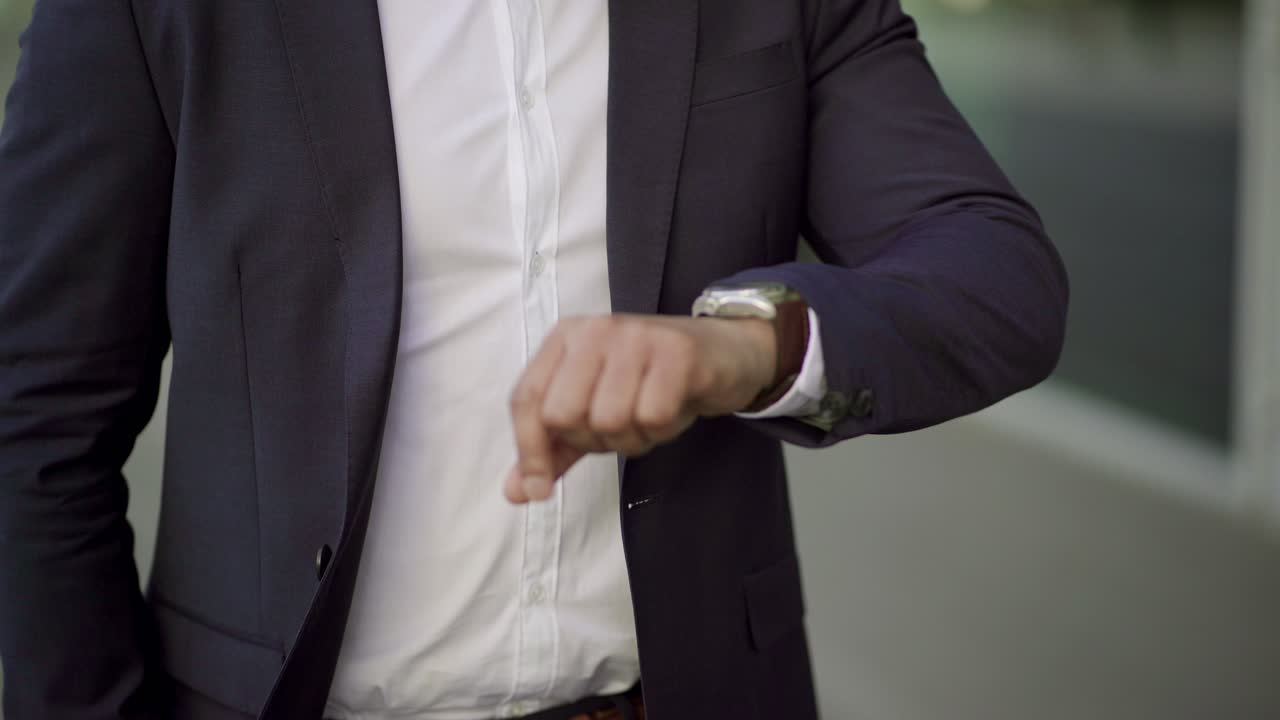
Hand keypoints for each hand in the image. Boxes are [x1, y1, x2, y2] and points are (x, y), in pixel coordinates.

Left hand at [504, 313, 776, 503]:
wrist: (725, 352)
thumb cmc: (651, 382)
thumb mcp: (596, 409)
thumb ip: (555, 448)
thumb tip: (516, 492)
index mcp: (565, 338)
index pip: (526, 399)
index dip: (530, 450)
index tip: (539, 489)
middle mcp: (595, 330)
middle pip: (564, 414)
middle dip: (592, 440)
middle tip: (620, 427)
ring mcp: (636, 336)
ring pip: (609, 420)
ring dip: (632, 438)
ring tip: (649, 416)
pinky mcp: (677, 351)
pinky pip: (653, 416)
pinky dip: (662, 429)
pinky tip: (673, 410)